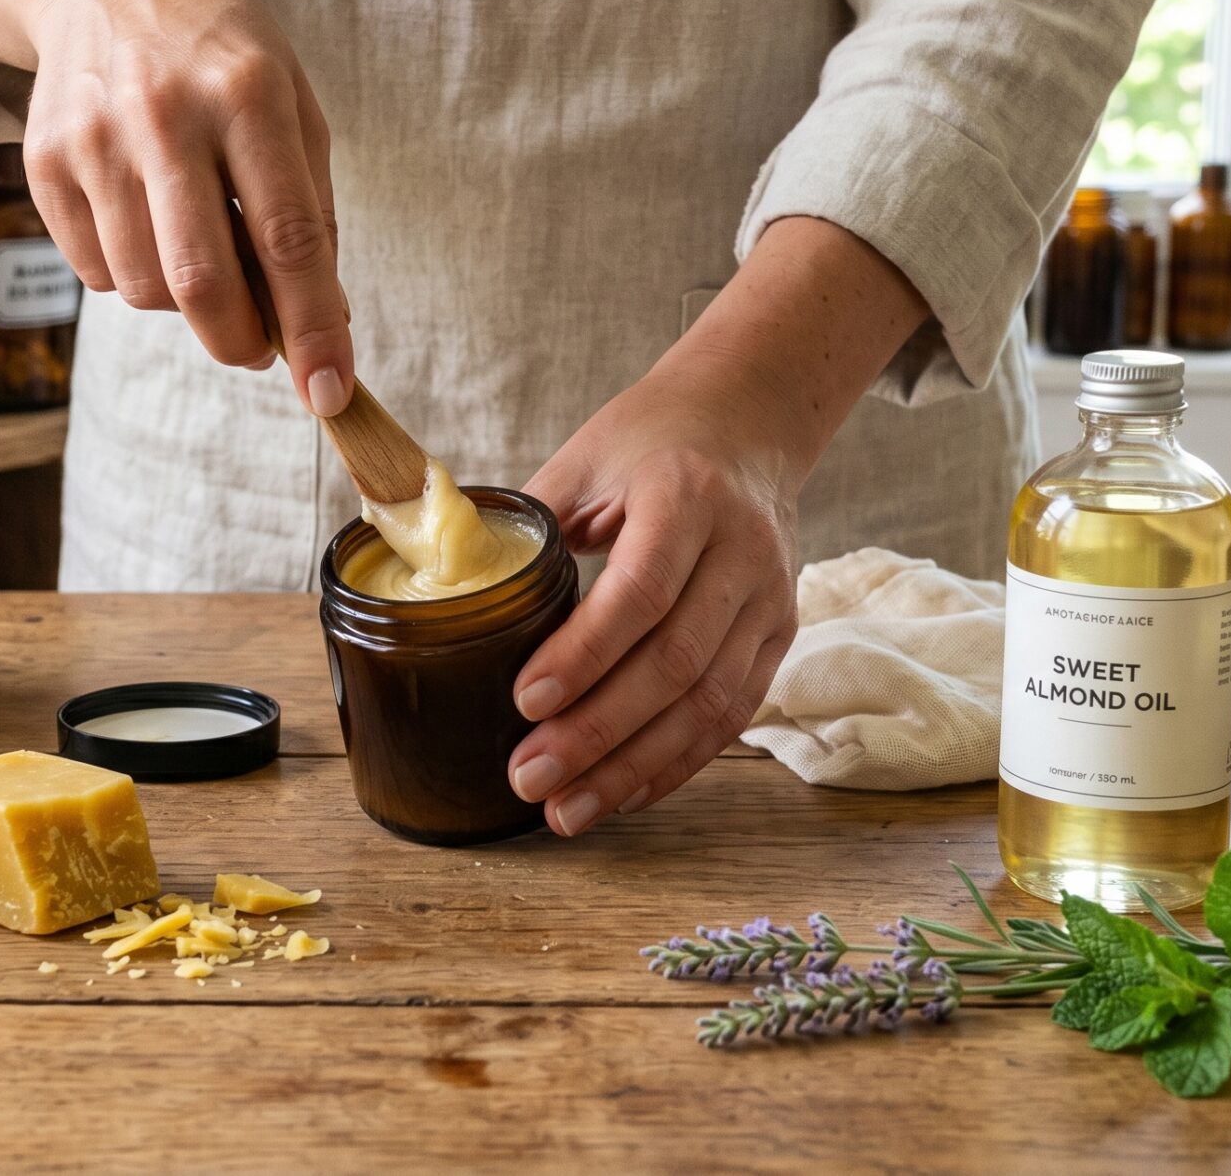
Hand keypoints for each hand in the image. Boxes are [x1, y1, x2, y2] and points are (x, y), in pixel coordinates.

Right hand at [0, 0, 353, 413]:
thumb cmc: (219, 53)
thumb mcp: (291, 103)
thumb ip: (310, 211)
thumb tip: (324, 324)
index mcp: (248, 92)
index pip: (288, 237)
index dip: (314, 327)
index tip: (330, 392)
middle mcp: (166, 113)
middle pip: (201, 280)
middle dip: (240, 342)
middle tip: (259, 348)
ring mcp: (95, 138)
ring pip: (143, 288)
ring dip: (183, 305)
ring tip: (198, 253)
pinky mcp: (43, 161)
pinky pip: (95, 271)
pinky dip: (132, 275)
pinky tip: (146, 221)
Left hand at [506, 216, 931, 834]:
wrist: (748, 421)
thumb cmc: (651, 439)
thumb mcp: (584, 458)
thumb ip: (528, 525)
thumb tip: (451, 592)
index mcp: (686, 497)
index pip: (641, 592)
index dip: (584, 655)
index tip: (524, 701)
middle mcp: (742, 552)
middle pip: (674, 662)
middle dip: (597, 733)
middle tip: (528, 777)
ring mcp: (770, 599)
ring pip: (708, 705)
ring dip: (633, 767)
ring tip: (565, 810)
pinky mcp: (779, 635)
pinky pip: (730, 715)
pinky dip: (675, 762)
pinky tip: (623, 792)